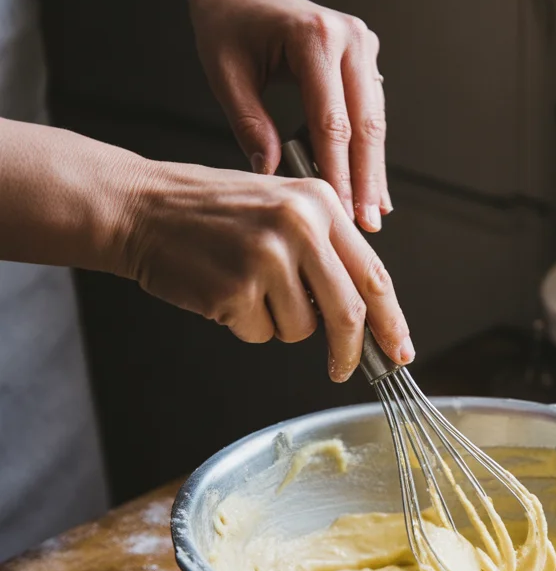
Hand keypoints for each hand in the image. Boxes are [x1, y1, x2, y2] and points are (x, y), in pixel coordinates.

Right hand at [123, 160, 411, 380]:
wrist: (141, 207)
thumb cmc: (211, 212)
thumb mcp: (281, 207)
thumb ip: (326, 251)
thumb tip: (365, 316)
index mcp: (319, 202)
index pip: (373, 274)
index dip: (391, 322)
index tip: (399, 351)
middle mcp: (299, 226)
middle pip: (348, 313)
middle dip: (348, 351)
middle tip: (342, 369)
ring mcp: (267, 258)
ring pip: (301, 330)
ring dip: (278, 325)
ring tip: (246, 287)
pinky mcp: (235, 289)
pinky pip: (260, 334)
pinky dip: (245, 325)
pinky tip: (222, 291)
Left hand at [189, 0, 390, 232]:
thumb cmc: (228, 25)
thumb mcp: (225, 74)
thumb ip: (250, 124)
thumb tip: (272, 175)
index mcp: (315, 36)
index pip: (332, 121)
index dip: (337, 172)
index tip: (337, 212)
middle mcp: (349, 37)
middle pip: (365, 124)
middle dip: (365, 179)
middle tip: (366, 225)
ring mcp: (363, 45)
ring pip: (374, 121)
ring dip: (372, 170)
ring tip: (370, 214)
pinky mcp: (365, 58)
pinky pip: (370, 112)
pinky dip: (366, 150)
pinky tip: (368, 186)